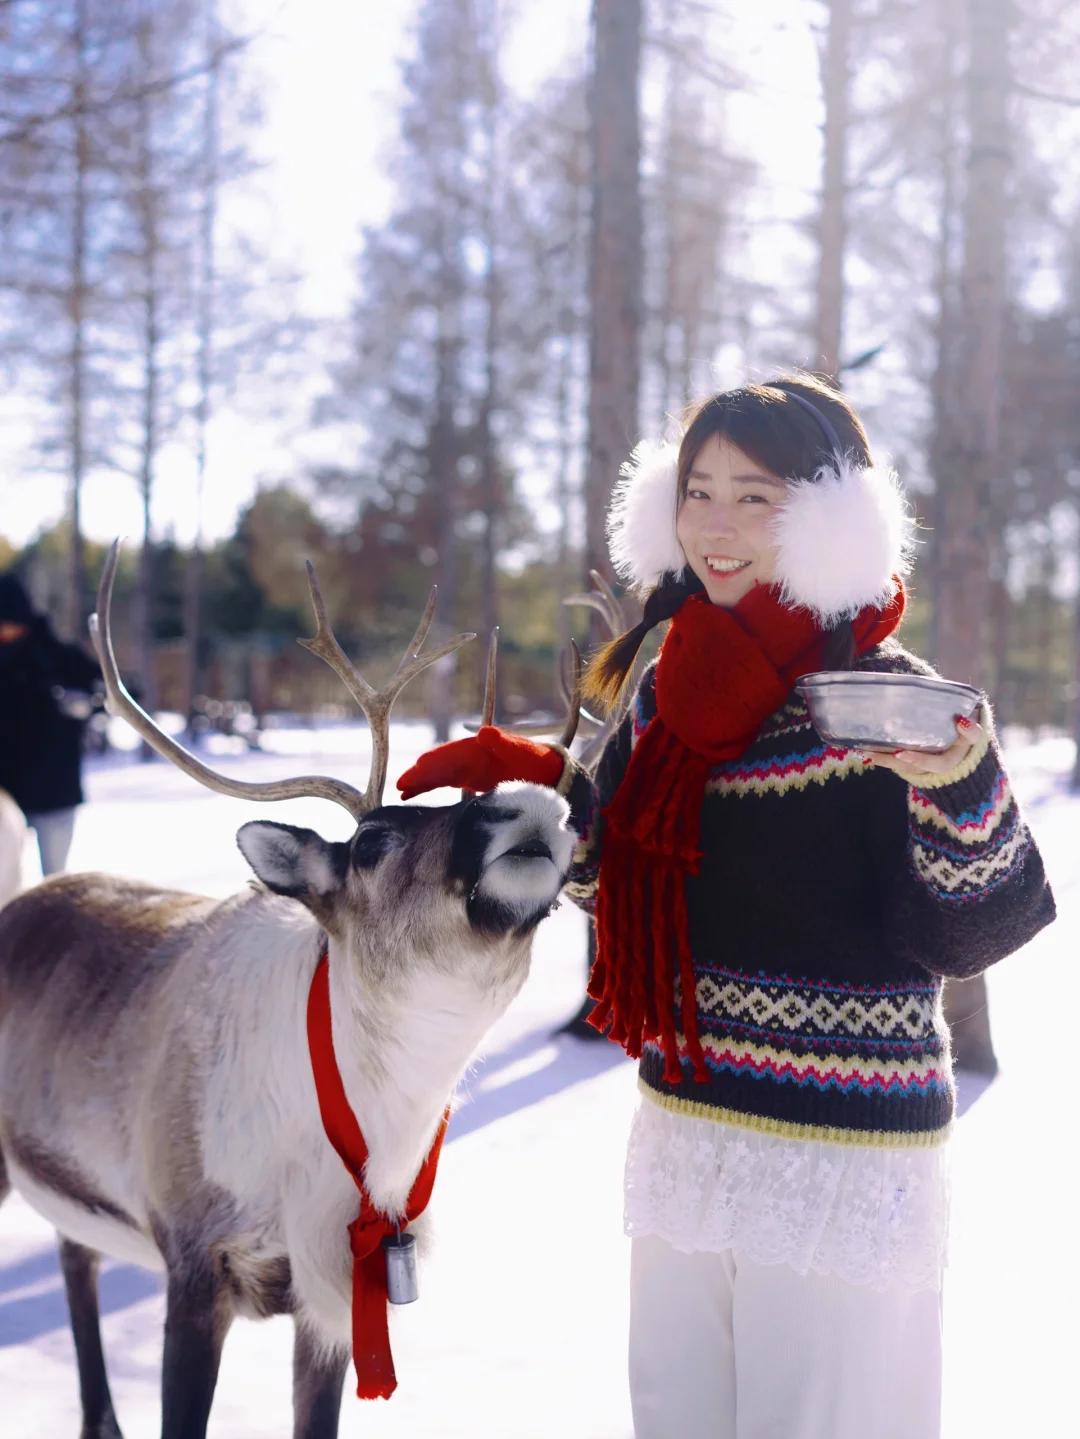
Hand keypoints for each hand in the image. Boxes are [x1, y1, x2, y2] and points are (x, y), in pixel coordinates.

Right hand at [397, 726, 563, 800]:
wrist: (546, 771)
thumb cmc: (534, 759)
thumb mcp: (521, 750)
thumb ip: (503, 742)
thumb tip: (484, 732)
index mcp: (478, 748)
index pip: (452, 755)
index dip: (436, 762)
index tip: (419, 767)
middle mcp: (469, 757)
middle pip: (440, 766)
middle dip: (421, 774)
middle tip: (401, 785)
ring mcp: (468, 769)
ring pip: (438, 776)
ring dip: (419, 783)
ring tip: (400, 792)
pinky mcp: (470, 780)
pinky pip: (443, 783)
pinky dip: (427, 788)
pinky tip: (410, 796)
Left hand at [858, 714, 981, 780]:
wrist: (965, 749)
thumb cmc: (968, 739)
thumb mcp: (975, 736)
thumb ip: (972, 731)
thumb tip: (961, 721)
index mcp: (951, 762)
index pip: (937, 764)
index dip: (919, 760)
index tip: (900, 753)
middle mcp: (933, 768)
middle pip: (910, 767)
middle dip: (890, 761)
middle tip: (871, 754)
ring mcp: (921, 767)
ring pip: (900, 765)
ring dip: (881, 759)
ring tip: (863, 751)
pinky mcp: (911, 762)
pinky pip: (895, 762)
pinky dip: (881, 756)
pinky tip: (864, 750)